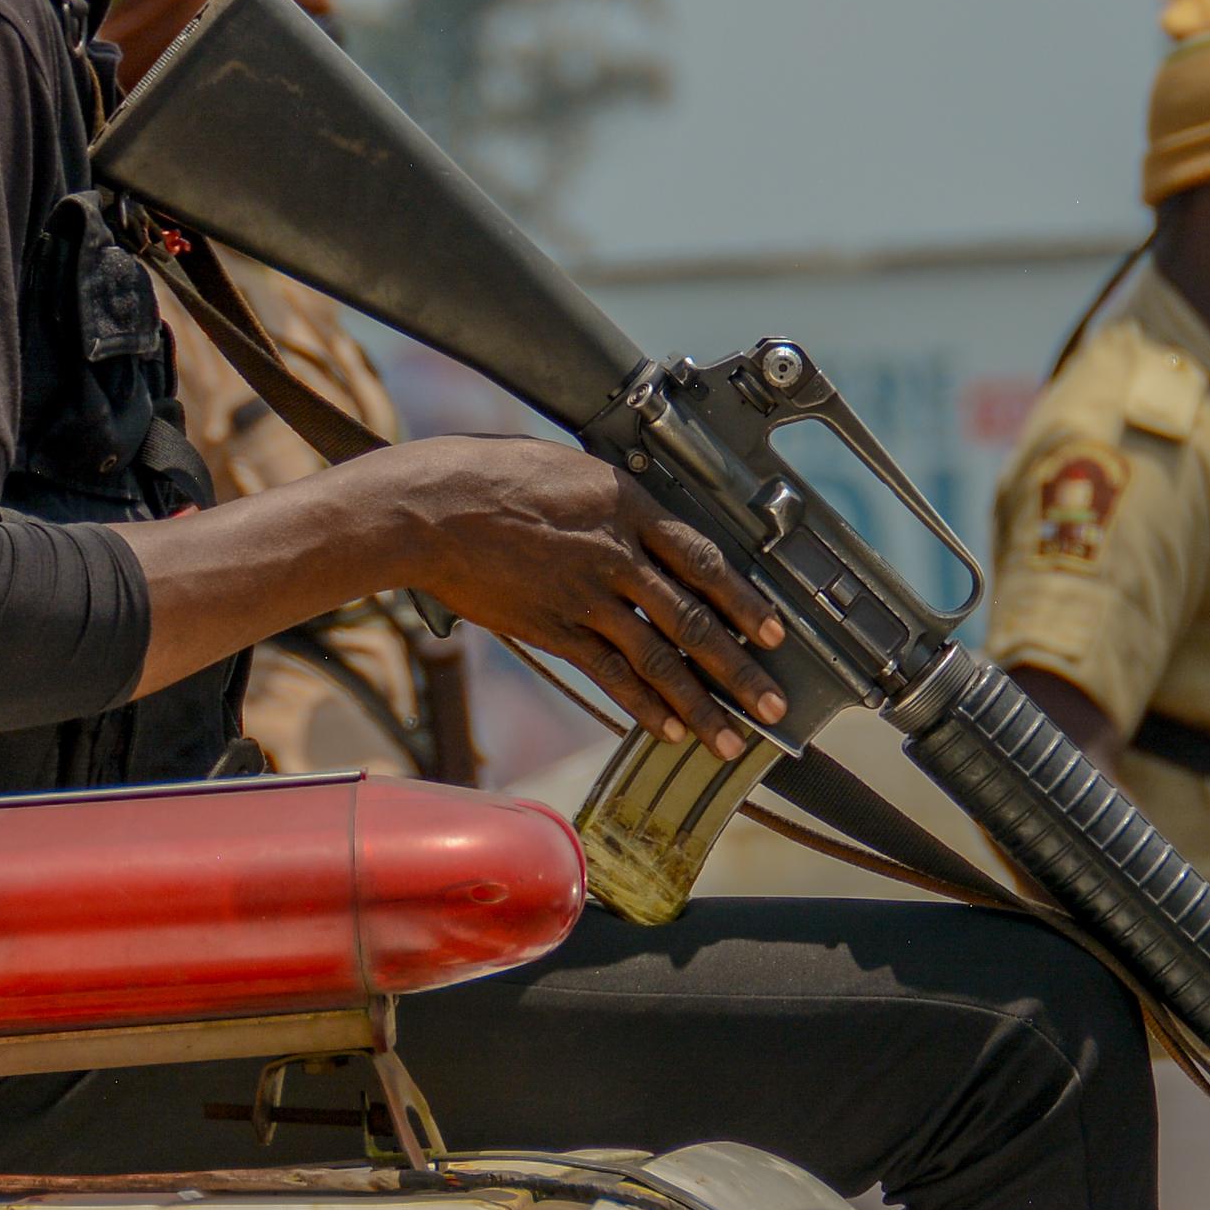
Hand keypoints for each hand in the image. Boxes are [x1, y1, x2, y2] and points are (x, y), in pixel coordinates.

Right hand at [391, 440, 788, 758]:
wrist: (433, 507)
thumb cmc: (494, 474)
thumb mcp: (573, 470)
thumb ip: (615, 502)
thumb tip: (642, 524)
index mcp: (629, 507)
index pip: (706, 559)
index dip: (746, 601)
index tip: (776, 631)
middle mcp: (617, 555)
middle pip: (694, 619)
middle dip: (740, 669)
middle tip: (774, 706)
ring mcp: (586, 596)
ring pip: (658, 658)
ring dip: (700, 704)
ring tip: (730, 739)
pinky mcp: (553, 628)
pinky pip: (608, 674)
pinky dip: (642, 705)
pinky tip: (668, 730)